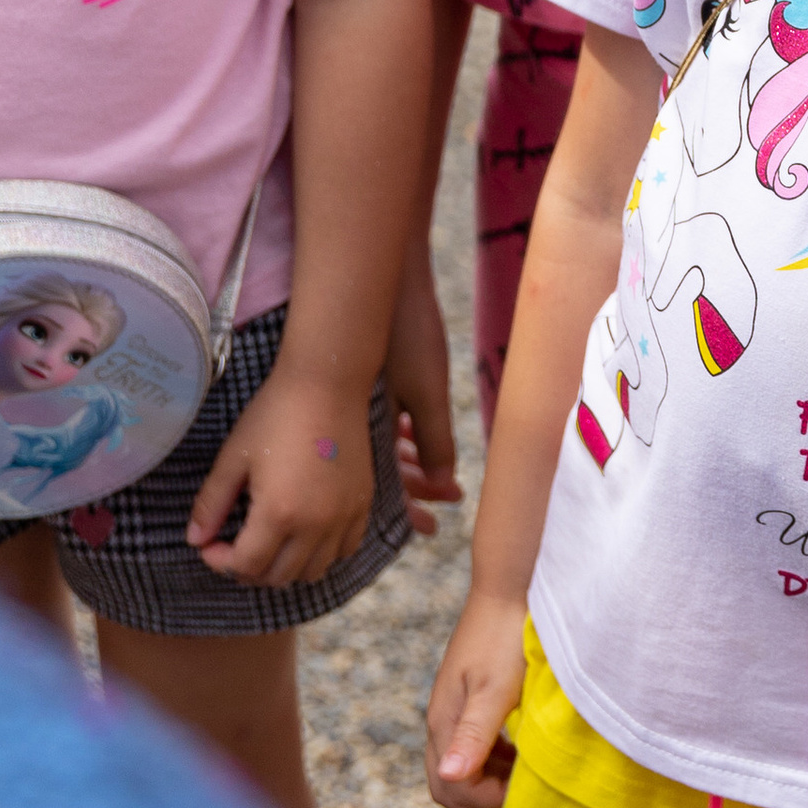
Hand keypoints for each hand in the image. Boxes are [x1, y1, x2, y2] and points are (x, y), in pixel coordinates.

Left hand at [186, 364, 376, 588]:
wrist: (327, 384)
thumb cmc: (275, 414)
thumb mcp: (233, 457)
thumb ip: (211, 503)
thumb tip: (194, 540)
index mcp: (279, 512)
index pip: (246, 566)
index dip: (220, 563)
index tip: (209, 546)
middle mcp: (316, 524)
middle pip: (279, 577)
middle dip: (249, 570)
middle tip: (234, 547)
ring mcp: (344, 517)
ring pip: (314, 571)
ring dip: (286, 566)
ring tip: (269, 542)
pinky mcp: (363, 505)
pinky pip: (344, 550)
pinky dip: (322, 553)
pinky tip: (304, 532)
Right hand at [388, 243, 462, 538]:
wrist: (384, 281)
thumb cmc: (409, 336)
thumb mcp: (427, 393)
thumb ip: (436, 440)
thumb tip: (446, 486)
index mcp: (371, 430)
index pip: (387, 484)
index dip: (408, 508)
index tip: (428, 527)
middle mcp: (360, 422)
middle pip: (382, 472)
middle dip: (411, 491)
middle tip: (437, 509)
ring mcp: (360, 403)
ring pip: (381, 447)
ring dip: (409, 465)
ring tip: (439, 481)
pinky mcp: (364, 380)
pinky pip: (379, 420)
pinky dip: (401, 434)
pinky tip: (417, 436)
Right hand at [426, 584, 530, 807]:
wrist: (510, 588)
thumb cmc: (507, 636)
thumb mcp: (496, 690)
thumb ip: (474, 735)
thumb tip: (448, 776)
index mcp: (444, 722)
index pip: (450, 787)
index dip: (486, 802)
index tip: (524, 795)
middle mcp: (442, 720)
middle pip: (448, 785)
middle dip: (483, 802)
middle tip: (525, 796)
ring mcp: (455, 710)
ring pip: (462, 768)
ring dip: (492, 783)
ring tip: (528, 778)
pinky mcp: (470, 700)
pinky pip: (475, 748)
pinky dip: (497, 762)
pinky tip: (523, 754)